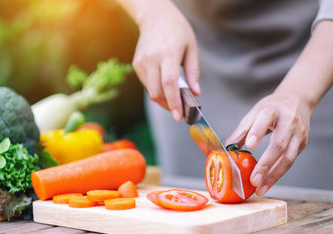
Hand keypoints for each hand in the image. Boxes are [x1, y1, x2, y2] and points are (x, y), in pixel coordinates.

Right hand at [132, 0, 199, 120]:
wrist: (155, 17)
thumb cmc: (177, 31)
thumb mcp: (191, 48)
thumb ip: (193, 72)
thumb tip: (195, 93)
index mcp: (168, 53)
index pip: (169, 83)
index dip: (174, 102)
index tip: (179, 116)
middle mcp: (152, 59)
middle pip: (157, 92)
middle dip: (168, 105)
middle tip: (179, 110)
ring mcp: (142, 62)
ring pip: (151, 90)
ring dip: (162, 98)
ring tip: (174, 97)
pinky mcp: (136, 64)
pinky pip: (147, 84)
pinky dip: (156, 89)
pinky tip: (164, 84)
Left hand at [226, 91, 312, 195]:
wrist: (298, 100)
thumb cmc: (273, 107)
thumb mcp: (255, 112)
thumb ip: (242, 130)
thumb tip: (227, 148)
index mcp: (272, 110)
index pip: (265, 119)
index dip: (258, 132)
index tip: (250, 144)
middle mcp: (288, 122)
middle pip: (279, 144)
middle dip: (266, 164)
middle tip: (253, 179)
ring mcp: (298, 134)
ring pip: (288, 158)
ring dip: (273, 176)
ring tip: (260, 188)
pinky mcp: (302, 144)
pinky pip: (290, 162)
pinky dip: (278, 174)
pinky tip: (267, 183)